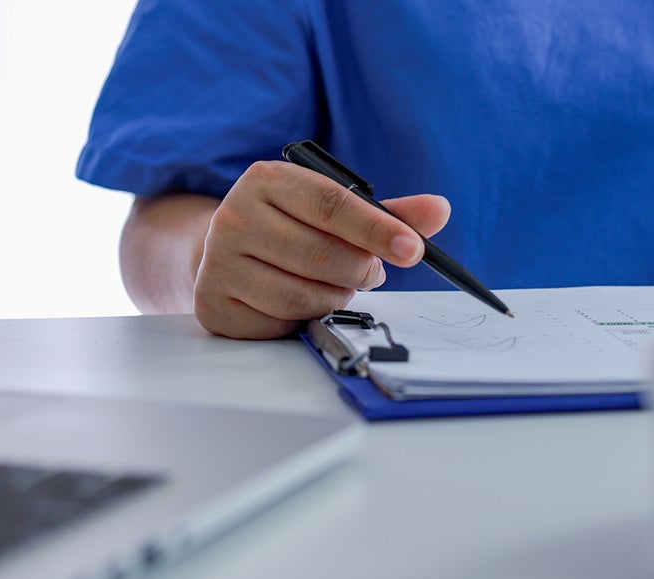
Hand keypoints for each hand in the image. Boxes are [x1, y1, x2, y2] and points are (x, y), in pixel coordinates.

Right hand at [193, 161, 450, 338]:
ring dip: (334, 298)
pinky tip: (300, 302)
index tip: (413, 250)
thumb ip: (386, 214)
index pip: (331, 205)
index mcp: (267, 180)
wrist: (221, 254)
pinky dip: (303, 318)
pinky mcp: (214, 304)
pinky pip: (280, 323)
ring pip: (303, 296)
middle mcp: (234, 216)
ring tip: (334, 285)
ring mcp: (219, 262)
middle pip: (321, 255)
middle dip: (359, 271)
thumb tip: (440, 210)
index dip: (377, 230)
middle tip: (368, 272)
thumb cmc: (290, 228)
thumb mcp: (333, 211)